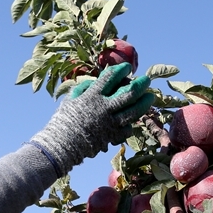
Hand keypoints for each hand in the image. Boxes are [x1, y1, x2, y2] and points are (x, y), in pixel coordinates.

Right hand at [30, 63, 153, 172]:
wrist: (62, 145)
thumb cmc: (63, 121)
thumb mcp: (70, 100)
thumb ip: (82, 88)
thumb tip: (93, 82)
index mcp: (92, 97)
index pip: (109, 79)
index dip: (119, 71)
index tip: (126, 67)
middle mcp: (104, 108)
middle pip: (128, 94)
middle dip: (139, 85)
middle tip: (147, 79)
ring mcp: (110, 123)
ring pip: (133, 112)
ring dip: (144, 103)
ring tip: (150, 96)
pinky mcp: (111, 136)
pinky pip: (126, 129)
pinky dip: (130, 124)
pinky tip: (132, 120)